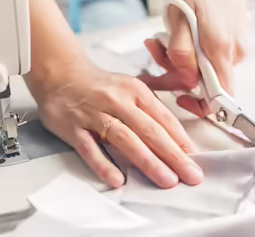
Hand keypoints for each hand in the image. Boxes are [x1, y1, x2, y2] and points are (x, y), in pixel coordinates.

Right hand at [26, 60, 203, 188]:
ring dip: (148, 161)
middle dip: (173, 155)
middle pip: (150, 131)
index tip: (195, 159)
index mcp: (136, 91)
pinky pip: (90, 148)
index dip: (181, 140)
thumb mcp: (131, 88)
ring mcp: (95, 114)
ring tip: (166, 180)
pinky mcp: (73, 127)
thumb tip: (178, 138)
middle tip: (190, 175)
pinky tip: (118, 179)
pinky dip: (104, 164)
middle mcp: (118, 101)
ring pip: (125, 139)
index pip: (163, 119)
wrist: (59, 74)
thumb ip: (153, 110)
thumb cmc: (101, 87)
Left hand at [140, 0, 248, 114]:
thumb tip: (186, 80)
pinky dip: (191, 49)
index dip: (199, 106)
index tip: (177, 95)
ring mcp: (234, 46)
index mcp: (221, 48)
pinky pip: (210, 55)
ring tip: (160, 37)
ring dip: (179, 59)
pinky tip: (177, 32)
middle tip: (153, 50)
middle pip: (206, 83)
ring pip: (205, 67)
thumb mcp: (181, 14)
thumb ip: (182, 51)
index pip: (219, 98)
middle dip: (175, 72)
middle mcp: (233, 52)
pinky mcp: (231, 38)